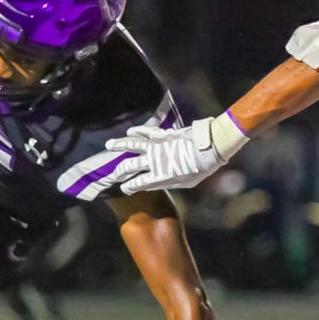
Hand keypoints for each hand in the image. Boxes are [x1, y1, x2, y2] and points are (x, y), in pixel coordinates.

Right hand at [105, 118, 224, 193]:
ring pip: (133, 145)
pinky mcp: (163, 134)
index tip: (124, 188)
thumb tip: (158, 182)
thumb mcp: (187, 182)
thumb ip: (170, 182)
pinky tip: (129, 132)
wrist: (210, 146)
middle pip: (131, 165)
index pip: (140, 183)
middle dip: (119, 170)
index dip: (130, 186)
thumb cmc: (202, 168)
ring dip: (119, 145)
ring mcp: (158, 146)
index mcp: (161, 176)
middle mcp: (155, 161)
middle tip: (113, 174)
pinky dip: (137, 131)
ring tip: (109, 145)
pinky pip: (146, 132)